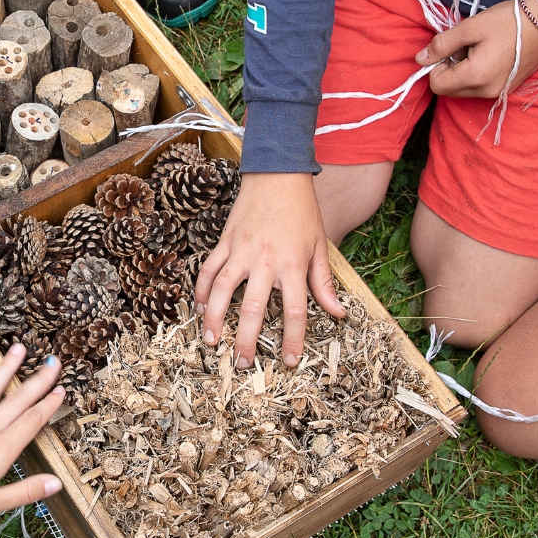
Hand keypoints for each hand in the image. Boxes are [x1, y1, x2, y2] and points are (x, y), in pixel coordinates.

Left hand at [0, 344, 65, 525]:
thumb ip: (26, 491)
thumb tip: (56, 483)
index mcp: (0, 450)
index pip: (31, 421)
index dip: (49, 404)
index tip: (62, 389)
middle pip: (16, 400)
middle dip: (37, 380)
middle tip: (53, 361)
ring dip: (5, 369)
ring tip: (19, 349)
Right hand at [194, 173, 345, 369]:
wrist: (278, 175)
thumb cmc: (302, 211)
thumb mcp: (319, 246)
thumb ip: (324, 283)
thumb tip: (338, 313)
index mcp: (293, 265)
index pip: (295, 312)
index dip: (293, 340)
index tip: (290, 361)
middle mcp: (266, 261)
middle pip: (253, 309)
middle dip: (246, 340)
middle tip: (243, 363)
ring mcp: (241, 251)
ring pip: (223, 291)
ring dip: (214, 319)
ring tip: (211, 342)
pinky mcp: (225, 242)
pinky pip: (209, 270)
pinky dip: (202, 290)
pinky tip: (200, 309)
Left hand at [417, 0, 537, 98]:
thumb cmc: (509, 20)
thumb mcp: (470, 27)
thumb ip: (442, 45)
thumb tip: (419, 59)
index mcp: (475, 77)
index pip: (437, 85)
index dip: (436, 66)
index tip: (450, 48)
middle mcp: (486, 92)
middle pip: (450, 90)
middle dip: (451, 69)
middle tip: (467, 46)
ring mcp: (499, 93)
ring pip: (465, 90)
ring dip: (464, 72)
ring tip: (482, 49)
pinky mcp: (508, 90)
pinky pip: (481, 88)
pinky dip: (479, 74)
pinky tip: (493, 55)